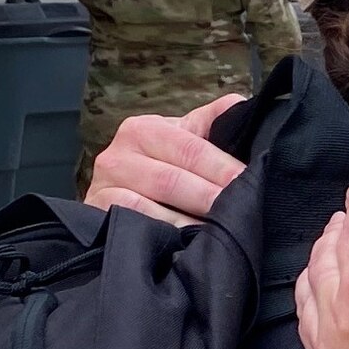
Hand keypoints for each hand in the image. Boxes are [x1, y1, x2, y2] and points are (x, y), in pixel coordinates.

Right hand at [84, 94, 245, 224]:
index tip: (251, 182)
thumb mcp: (183, 140)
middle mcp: (119, 154)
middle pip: (173, 179)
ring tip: (220, 232)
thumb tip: (240, 105)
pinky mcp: (97, 214)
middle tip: (241, 211)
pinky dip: (164, 234)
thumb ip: (211, 122)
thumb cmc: (159, 168)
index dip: (223, 167)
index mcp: (144, 129)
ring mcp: (103, 186)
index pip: (191, 148)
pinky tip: (187, 243)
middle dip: (211, 197)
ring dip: (189, 222)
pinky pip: (136, 224)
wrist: (114, 201)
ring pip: (153, 206)